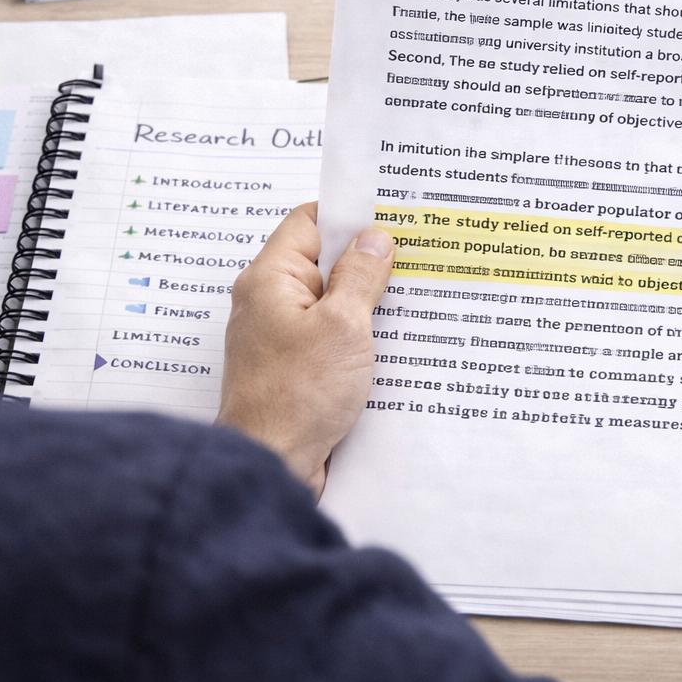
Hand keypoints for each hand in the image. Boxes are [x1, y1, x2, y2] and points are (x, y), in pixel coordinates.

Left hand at [216, 203, 394, 496]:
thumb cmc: (297, 397)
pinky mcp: (292, 368)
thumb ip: (360, 277)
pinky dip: (355, 337)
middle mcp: (268, 303)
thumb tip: (374, 239)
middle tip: (413, 258)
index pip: (308, 223)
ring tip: (410, 301)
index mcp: (270, 280)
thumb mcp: (343, 327)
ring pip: (329, 304)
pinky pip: (327, 338)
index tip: (390, 217)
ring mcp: (279, 338)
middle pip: (322, 262)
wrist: (271, 465)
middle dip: (366, 262)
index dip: (349, 216)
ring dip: (364, 304)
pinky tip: (388, 344)